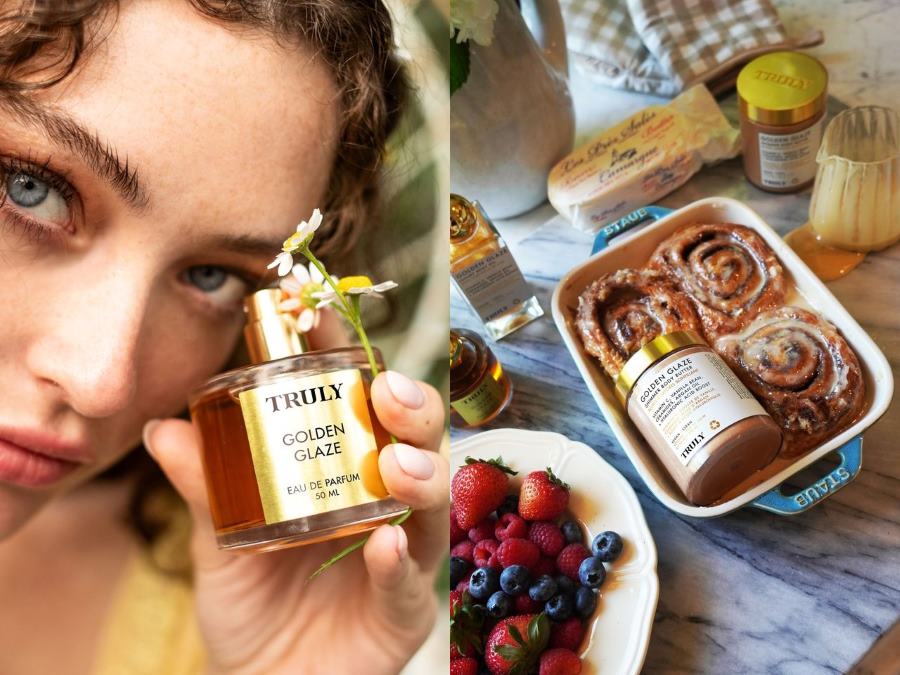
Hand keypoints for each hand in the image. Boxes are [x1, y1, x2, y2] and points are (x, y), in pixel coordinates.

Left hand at [143, 314, 447, 674]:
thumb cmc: (254, 605)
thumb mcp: (221, 539)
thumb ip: (204, 485)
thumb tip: (163, 427)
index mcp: (352, 476)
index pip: (366, 410)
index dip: (356, 364)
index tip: (328, 323)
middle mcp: (388, 506)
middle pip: (420, 445)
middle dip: (414, 410)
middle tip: (389, 389)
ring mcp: (404, 558)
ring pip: (432, 507)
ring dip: (421, 476)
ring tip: (396, 464)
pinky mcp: (404, 612)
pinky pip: (409, 582)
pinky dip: (398, 561)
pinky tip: (382, 544)